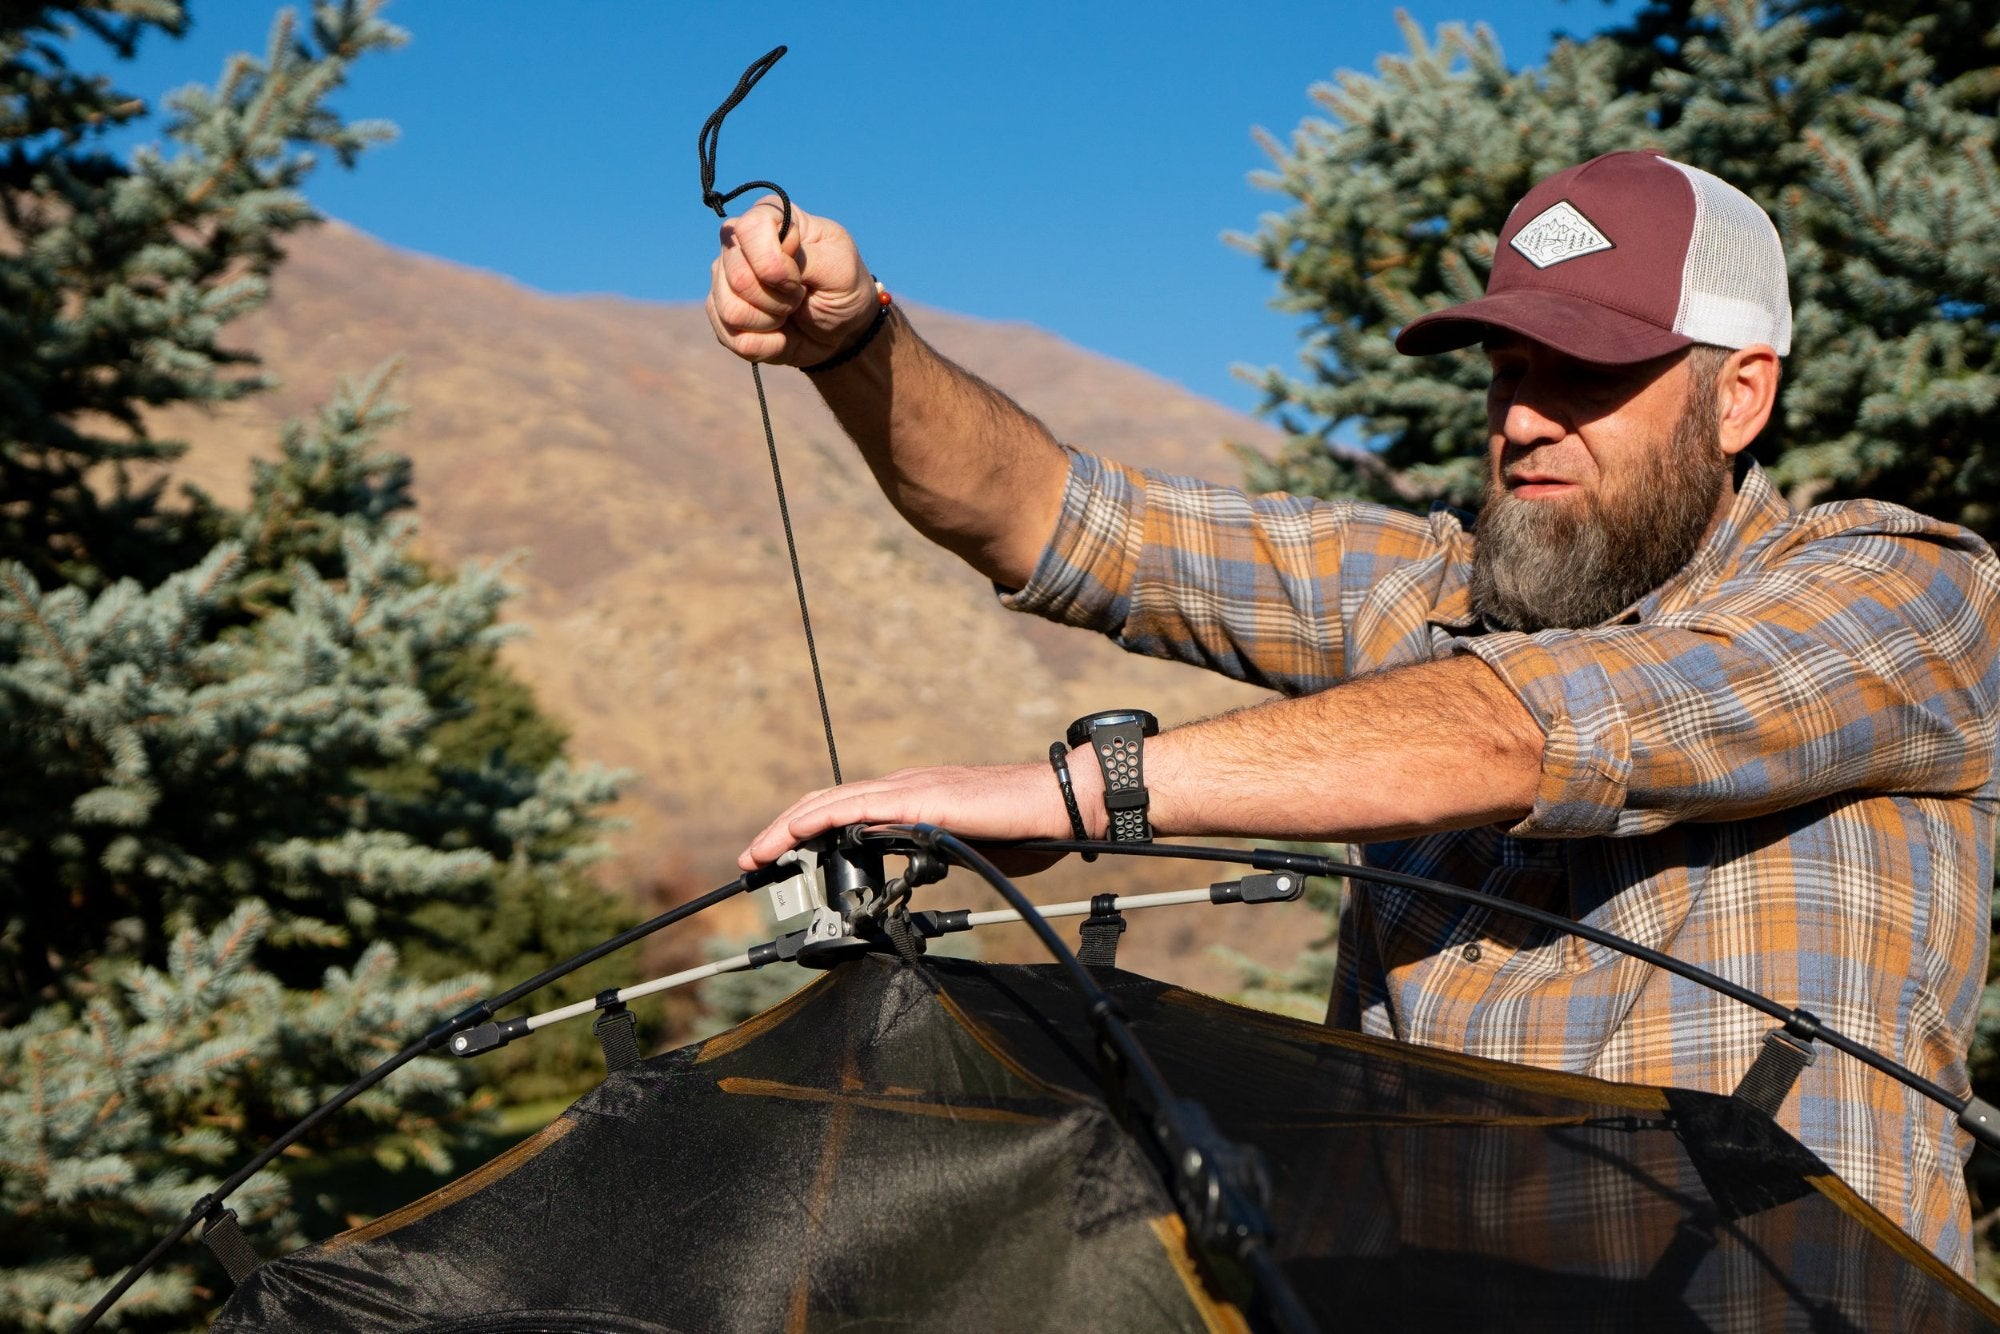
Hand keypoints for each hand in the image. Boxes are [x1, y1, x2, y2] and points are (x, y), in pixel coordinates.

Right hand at [707, 196, 876, 366]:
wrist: (841, 332)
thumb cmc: (843, 290)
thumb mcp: (841, 269)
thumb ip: (808, 258)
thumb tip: (773, 259)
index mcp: (770, 217)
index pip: (750, 228)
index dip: (774, 263)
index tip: (799, 278)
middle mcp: (739, 243)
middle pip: (738, 276)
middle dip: (777, 299)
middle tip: (799, 297)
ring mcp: (725, 278)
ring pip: (730, 310)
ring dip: (770, 322)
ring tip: (788, 314)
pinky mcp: (721, 314)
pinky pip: (730, 337)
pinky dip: (764, 344)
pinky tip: (779, 335)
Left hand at [738, 759, 1096, 872]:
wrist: (1060, 804)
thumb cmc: (1024, 828)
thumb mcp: (963, 851)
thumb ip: (931, 858)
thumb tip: (911, 878)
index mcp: (912, 798)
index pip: (846, 810)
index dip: (806, 830)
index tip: (779, 856)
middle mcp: (903, 786)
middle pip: (826, 802)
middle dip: (782, 830)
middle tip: (751, 860)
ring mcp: (910, 788)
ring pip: (831, 801)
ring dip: (788, 827)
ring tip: (759, 853)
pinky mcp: (920, 798)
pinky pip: (856, 806)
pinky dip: (819, 818)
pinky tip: (795, 833)